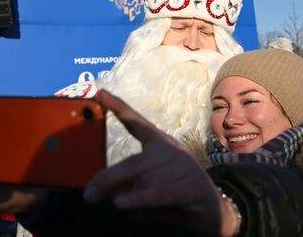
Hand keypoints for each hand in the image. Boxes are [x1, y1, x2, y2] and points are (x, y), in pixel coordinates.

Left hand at [85, 90, 237, 236]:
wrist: (214, 210)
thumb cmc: (175, 195)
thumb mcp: (148, 187)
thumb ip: (128, 184)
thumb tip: (107, 191)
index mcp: (159, 143)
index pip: (137, 122)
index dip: (118, 107)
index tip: (100, 93)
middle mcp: (171, 150)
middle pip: (133, 162)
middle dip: (108, 179)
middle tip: (89, 195)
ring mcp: (183, 167)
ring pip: (144, 183)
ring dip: (131, 201)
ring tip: (127, 208)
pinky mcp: (191, 187)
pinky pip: (158, 194)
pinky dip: (138, 199)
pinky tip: (121, 203)